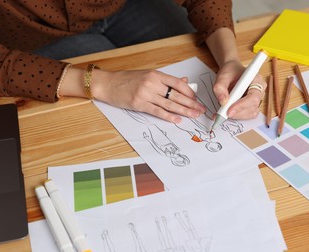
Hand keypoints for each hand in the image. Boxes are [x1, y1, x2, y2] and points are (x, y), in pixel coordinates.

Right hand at [91, 69, 205, 122]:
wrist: (107, 84)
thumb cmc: (126, 79)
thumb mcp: (147, 75)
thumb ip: (165, 79)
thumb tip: (183, 81)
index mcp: (155, 74)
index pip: (178, 83)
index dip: (189, 92)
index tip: (196, 98)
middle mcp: (152, 83)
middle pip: (176, 94)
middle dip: (191, 103)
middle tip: (201, 109)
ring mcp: (146, 94)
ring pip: (169, 104)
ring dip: (184, 111)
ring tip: (194, 115)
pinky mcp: (139, 104)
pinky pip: (158, 111)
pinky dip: (169, 116)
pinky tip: (177, 120)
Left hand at [213, 60, 266, 119]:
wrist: (231, 72)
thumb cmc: (230, 71)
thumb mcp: (222, 76)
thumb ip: (220, 87)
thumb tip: (223, 102)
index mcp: (257, 80)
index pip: (253, 96)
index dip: (242, 105)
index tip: (229, 110)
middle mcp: (260, 90)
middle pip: (253, 107)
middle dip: (237, 112)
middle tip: (223, 113)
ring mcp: (257, 99)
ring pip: (250, 113)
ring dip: (237, 115)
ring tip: (224, 111)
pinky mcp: (252, 105)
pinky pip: (247, 115)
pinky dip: (237, 116)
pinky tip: (227, 112)